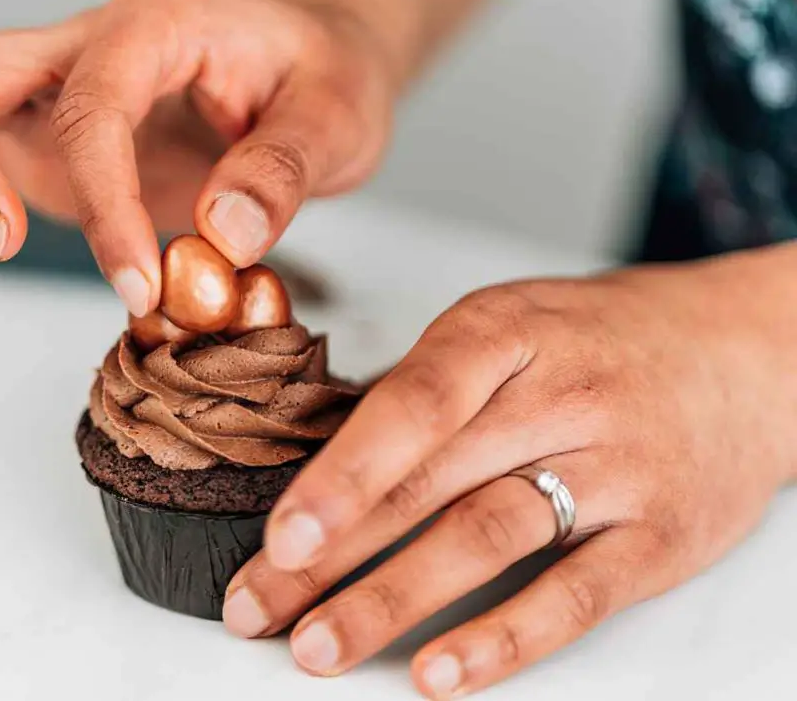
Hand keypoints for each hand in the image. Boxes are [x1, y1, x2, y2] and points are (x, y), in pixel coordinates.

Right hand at [0, 0, 394, 314]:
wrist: (316, 61)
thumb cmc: (326, 75)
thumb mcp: (337, 114)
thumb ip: (285, 169)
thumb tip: (222, 235)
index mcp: (155, 24)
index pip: (94, 108)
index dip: (103, 200)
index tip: (138, 284)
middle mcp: (87, 47)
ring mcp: (56, 91)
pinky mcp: (47, 136)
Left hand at [223, 246, 796, 696]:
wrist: (737, 352)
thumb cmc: (595, 340)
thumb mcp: (508, 327)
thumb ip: (427, 391)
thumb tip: (325, 466)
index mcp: (502, 332)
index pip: (412, 404)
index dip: (341, 475)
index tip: (279, 537)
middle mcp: (557, 395)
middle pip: (430, 481)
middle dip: (333, 554)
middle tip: (256, 609)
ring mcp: (613, 466)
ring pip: (488, 537)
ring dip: (394, 600)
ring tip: (319, 647)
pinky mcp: (658, 535)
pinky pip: (576, 592)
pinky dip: (505, 638)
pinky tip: (440, 672)